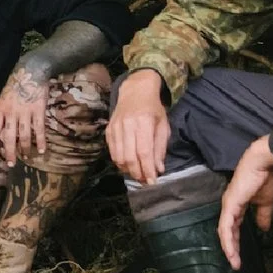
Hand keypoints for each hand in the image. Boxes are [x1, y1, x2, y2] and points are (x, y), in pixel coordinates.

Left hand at [0, 65, 48, 165]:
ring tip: (26, 157)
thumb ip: (2, 111)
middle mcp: (11, 113)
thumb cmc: (16, 83)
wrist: (32, 70)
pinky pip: (39, 130)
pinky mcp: (38, 111)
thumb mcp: (3, 96)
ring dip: (25, 149)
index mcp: (1, 109)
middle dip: (10, 152)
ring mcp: (25, 112)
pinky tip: (41, 150)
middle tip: (11, 164)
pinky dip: (40, 141)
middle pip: (9, 137)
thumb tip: (0, 127)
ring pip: (24, 136)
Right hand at [106, 69, 171, 184]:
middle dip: (138, 173)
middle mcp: (127, 125)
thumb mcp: (163, 125)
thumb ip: (160, 148)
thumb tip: (158, 169)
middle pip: (130, 157)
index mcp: (144, 122)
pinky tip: (128, 166)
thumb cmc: (153, 109)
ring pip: (119, 156)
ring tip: (137, 175)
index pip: (144, 151)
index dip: (147, 169)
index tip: (152, 182)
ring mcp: (115, 127)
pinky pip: (112, 151)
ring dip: (128, 170)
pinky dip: (119, 162)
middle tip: (145, 181)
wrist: (135, 91)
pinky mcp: (108, 130)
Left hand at [217, 136, 272, 268]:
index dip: (236, 241)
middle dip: (231, 248)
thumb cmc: (265, 178)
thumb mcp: (266, 202)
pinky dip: (227, 239)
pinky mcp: (230, 204)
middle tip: (236, 264)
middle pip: (227, 231)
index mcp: (237, 205)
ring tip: (234, 262)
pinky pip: (226, 225)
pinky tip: (230, 251)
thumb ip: (263, 215)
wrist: (263, 163)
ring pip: (224, 231)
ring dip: (229, 248)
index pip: (235, 227)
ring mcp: (228, 205)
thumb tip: (264, 229)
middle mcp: (230, 206)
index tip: (240, 255)